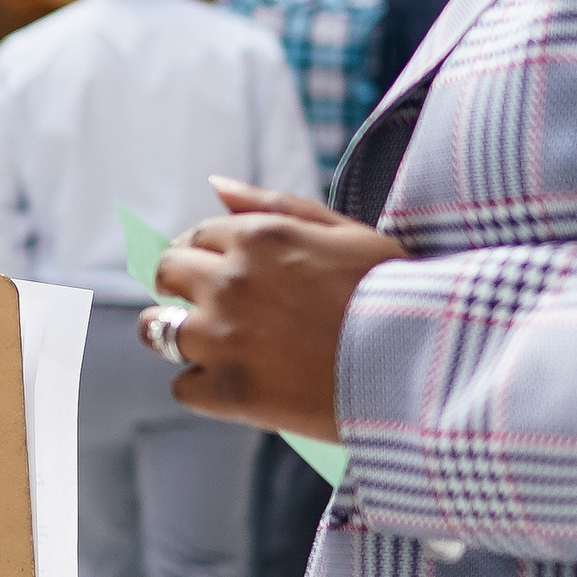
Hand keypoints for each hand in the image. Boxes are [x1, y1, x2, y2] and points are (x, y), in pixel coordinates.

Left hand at [148, 176, 408, 437]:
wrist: (419, 364)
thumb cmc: (390, 292)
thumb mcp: (342, 230)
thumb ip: (272, 204)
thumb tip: (215, 184)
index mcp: (257, 236)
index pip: (194, 236)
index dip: (205, 256)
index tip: (221, 274)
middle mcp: (229, 281)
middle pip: (165, 274)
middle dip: (180, 286)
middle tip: (211, 307)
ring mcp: (223, 338)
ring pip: (157, 330)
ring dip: (176, 335)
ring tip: (212, 347)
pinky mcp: (228, 392)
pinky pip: (183, 387)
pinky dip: (204, 388)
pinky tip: (238, 385)